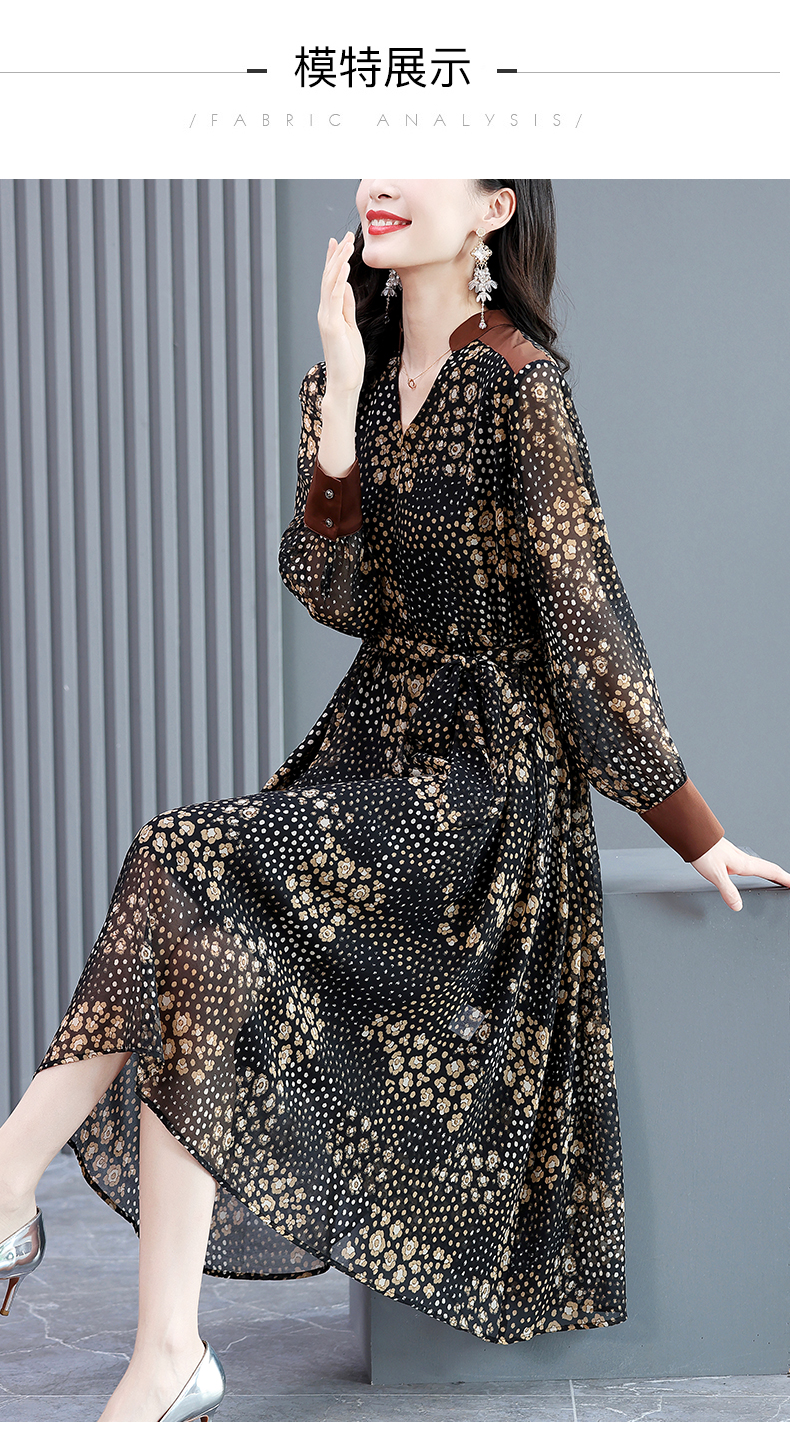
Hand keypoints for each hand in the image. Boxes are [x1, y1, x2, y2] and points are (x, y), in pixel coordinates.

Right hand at [317, 232, 365, 395]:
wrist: (345, 382)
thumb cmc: (349, 360)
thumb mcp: (350, 327)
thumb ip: (346, 307)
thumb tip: (345, 286)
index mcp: (330, 312)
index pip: (331, 281)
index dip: (334, 261)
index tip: (340, 243)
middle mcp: (325, 312)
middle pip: (328, 277)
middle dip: (336, 255)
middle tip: (344, 235)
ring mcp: (326, 318)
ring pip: (330, 283)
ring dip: (339, 262)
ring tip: (347, 244)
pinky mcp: (331, 326)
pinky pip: (333, 298)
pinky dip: (338, 280)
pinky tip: (344, 267)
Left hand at [691, 837, 789, 910]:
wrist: (692, 834)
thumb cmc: (703, 850)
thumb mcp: (716, 875)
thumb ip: (728, 891)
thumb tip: (738, 906)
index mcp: (744, 863)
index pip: (770, 871)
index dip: (784, 878)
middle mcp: (742, 859)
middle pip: (768, 868)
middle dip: (780, 875)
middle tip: (789, 882)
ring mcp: (735, 857)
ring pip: (758, 865)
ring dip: (769, 871)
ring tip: (775, 878)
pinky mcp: (727, 856)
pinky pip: (748, 864)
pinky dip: (756, 869)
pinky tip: (748, 872)